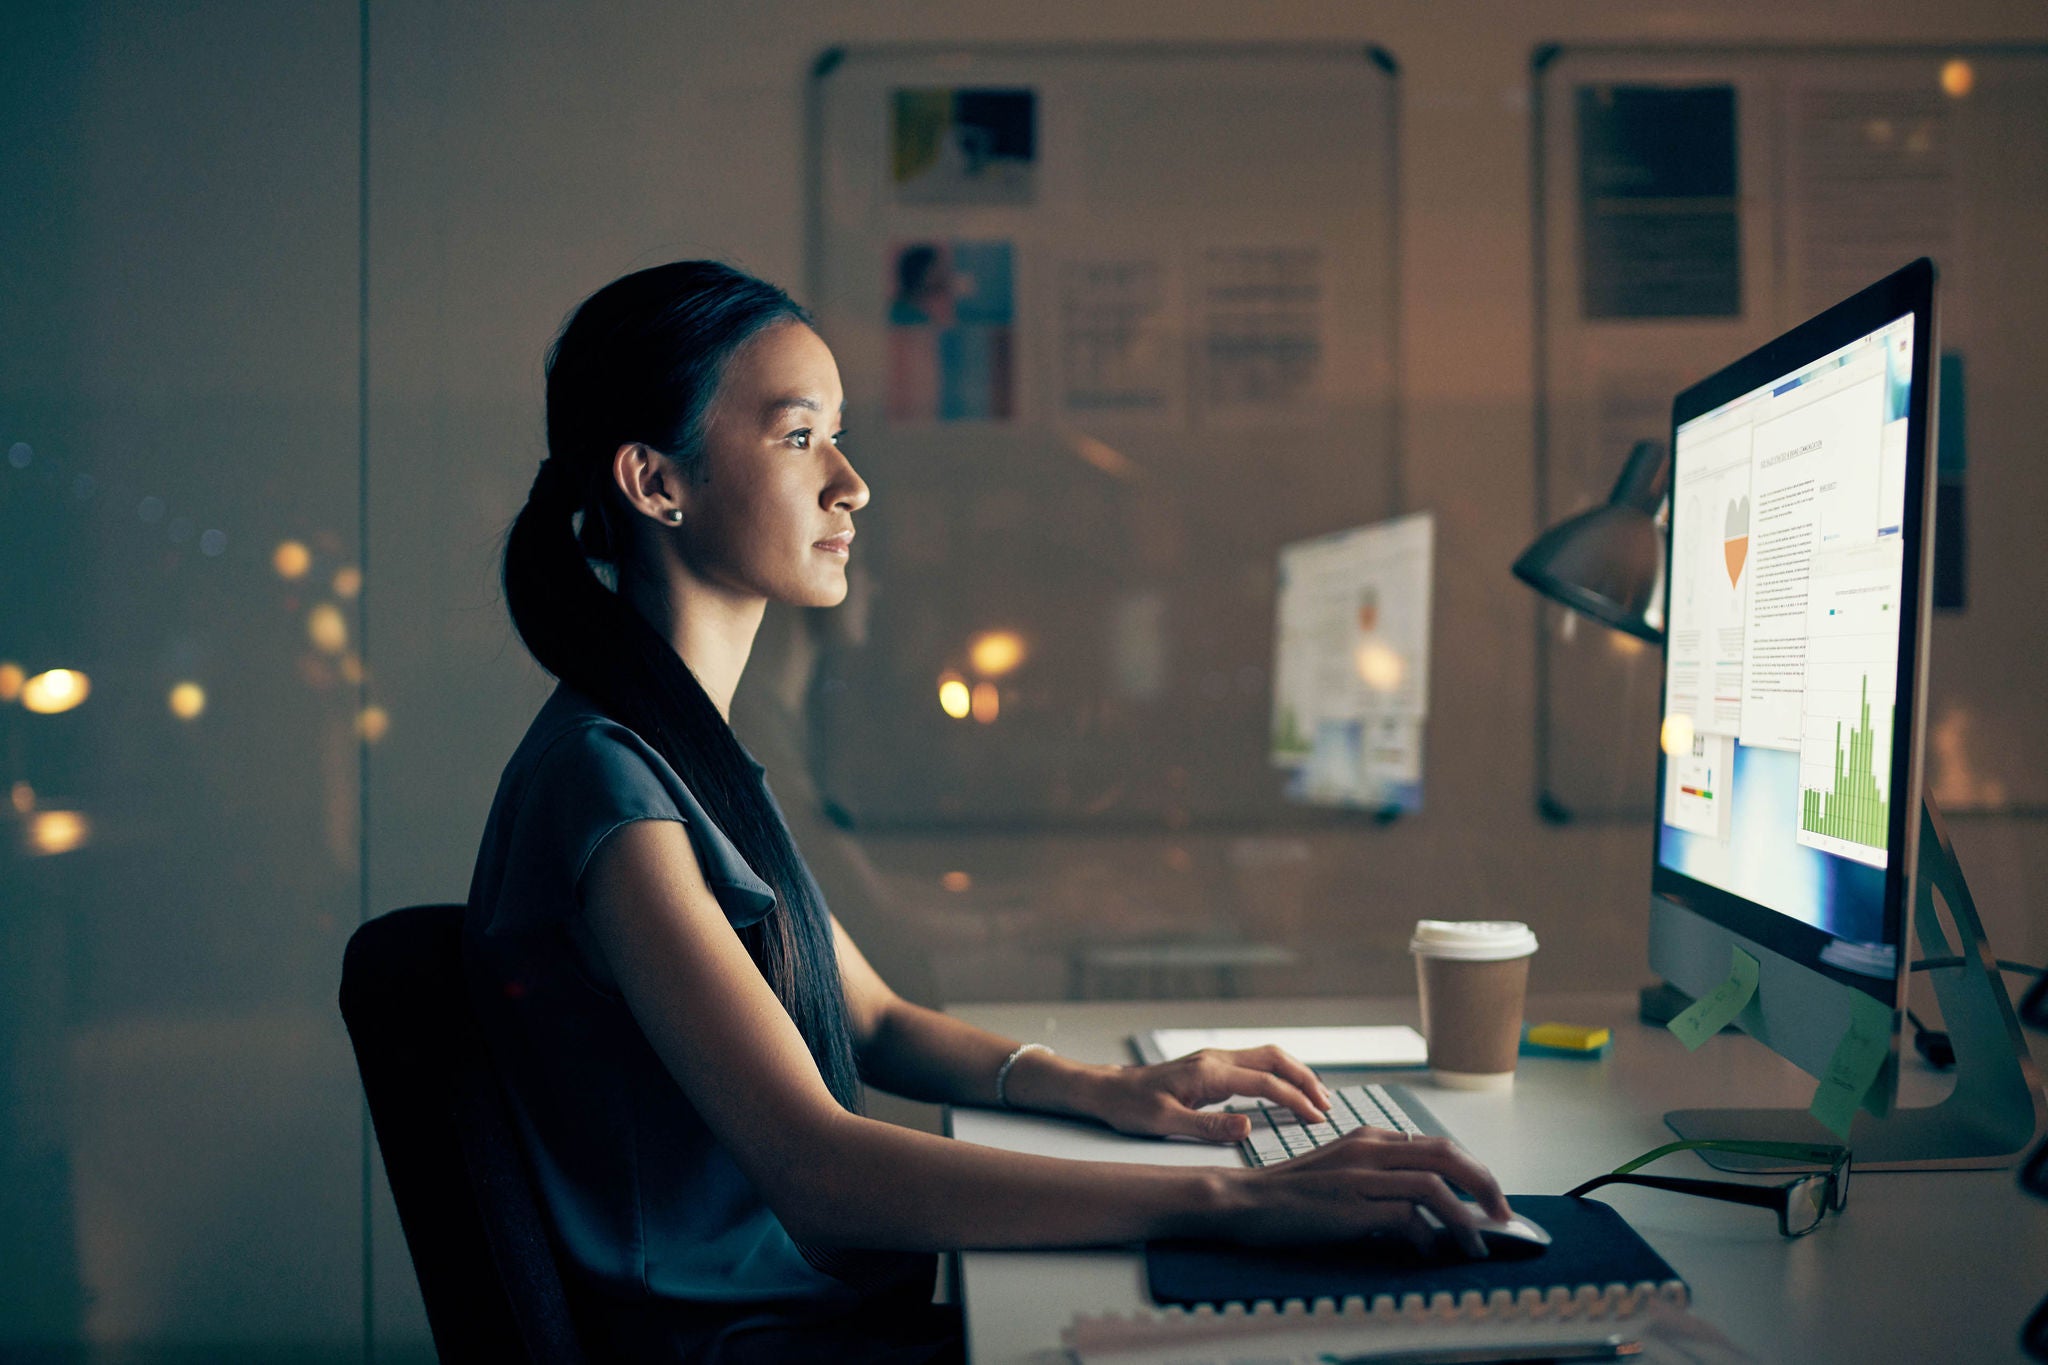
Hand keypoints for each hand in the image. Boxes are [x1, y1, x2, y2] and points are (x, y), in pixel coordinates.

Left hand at [1084, 1046, 1334, 1143]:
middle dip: (1305, 1079)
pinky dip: (1279, 1074)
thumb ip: (1207, 1125)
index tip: (1318, 1119)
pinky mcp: (1212, 1067)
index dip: (1295, 1100)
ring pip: (1267, 1057)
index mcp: (1209, 1072)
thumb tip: (1247, 1126)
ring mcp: (1215, 1060)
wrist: (1109, 1090)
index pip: (1265, 1084)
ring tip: (1317, 1097)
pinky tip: (1287, 1091)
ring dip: (1295, 1074)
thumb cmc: (1132, 1107)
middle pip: (1274, 1059)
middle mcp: (1216, 1059)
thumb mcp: (1164, 1123)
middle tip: (1328, 1105)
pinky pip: (1255, 1064)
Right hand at [1233, 1127, 1513, 1255]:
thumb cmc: (1291, 1194)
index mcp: (1369, 1138)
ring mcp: (1360, 1176)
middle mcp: (1370, 1149)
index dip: (1473, 1171)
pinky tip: (1429, 1253)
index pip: (1438, 1145)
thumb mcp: (1340, 1171)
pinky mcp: (1350, 1206)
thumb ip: (1379, 1175)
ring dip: (1465, 1220)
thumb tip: (1426, 1204)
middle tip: (1504, 1215)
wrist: (1244, 1201)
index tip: (1490, 1198)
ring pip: (1434, 1186)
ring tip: (1476, 1246)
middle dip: (1485, 1185)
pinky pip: (1407, 1217)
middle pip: (1447, 1155)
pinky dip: (1427, 1238)